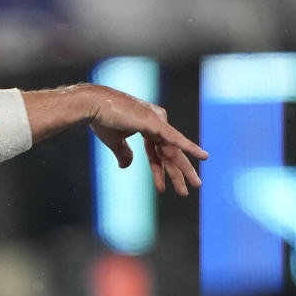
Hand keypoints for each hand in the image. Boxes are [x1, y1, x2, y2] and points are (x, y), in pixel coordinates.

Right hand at [83, 85, 206, 195]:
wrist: (93, 106)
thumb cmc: (102, 121)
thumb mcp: (115, 142)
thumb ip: (123, 153)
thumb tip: (127, 165)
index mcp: (148, 126)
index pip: (157, 153)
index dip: (159, 172)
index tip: (162, 189)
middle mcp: (157, 122)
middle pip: (170, 153)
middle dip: (181, 172)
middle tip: (194, 186)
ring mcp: (158, 121)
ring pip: (174, 150)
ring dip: (185, 169)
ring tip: (196, 185)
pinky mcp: (155, 122)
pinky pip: (175, 138)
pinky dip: (189, 147)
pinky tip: (202, 156)